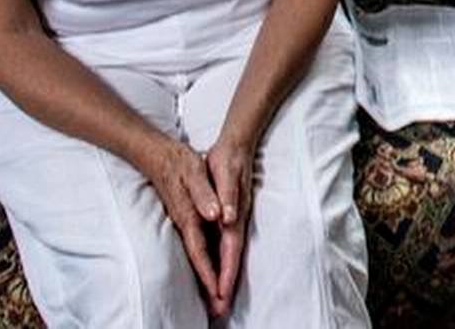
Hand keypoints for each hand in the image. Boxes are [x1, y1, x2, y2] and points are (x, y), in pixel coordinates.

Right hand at [139, 133, 222, 306]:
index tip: (218, 293)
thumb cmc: (178, 161)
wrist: (156, 154)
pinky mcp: (184, 220)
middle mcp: (184, 225)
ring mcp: (183, 224)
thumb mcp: (194, 172)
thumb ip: (204, 194)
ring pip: (196, 258)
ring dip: (205, 280)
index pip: (200, 251)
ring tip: (215, 302)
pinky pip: (195, 249)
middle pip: (198, 262)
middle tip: (219, 311)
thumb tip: (215, 216)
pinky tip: (207, 276)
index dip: (210, 274)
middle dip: (208, 286)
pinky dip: (202, 265)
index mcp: (189, 216)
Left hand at [203, 129, 257, 315]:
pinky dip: (222, 265)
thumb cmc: (227, 159)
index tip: (220, 296)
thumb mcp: (225, 174)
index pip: (230, 252)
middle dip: (225, 286)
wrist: (237, 144)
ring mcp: (234, 222)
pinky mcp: (229, 219)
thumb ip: (228, 196)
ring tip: (217, 301)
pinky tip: (217, 273)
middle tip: (218, 311)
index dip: (225, 274)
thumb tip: (228, 219)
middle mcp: (236, 222)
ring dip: (224, 279)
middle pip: (231, 260)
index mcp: (234, 215)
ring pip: (229, 257)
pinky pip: (225, 249)